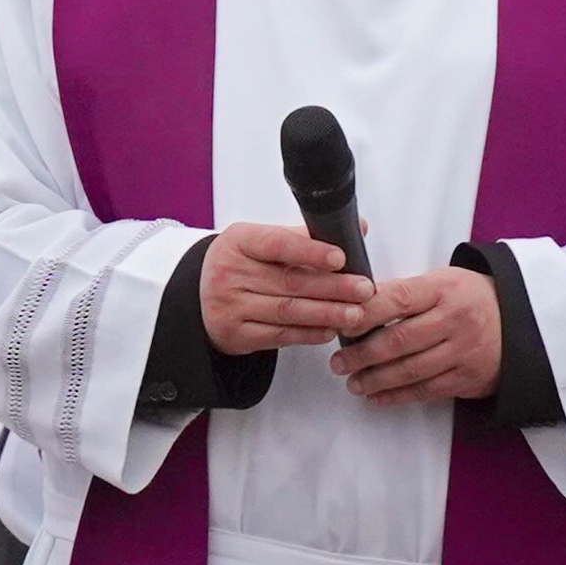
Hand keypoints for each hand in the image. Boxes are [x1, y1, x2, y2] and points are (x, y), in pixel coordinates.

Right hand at [195, 220, 373, 354]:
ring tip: (355, 313)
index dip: (311, 252)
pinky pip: (279, 335)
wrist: (202, 296)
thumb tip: (356, 229)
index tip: (341, 258)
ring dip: (326, 313)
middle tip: (363, 289)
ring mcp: (230, 305)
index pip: (277, 244)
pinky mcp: (236, 334)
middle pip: (289, 281)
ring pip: (287, 311)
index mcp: (239, 241)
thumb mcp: (261, 241)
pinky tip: (329, 329)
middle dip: (333, 287)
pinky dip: (308, 333)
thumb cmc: (241, 264)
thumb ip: (305, 237)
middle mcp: (230, 273)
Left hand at [334, 267, 504, 404]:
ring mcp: (464, 351)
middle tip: (338, 363)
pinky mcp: (469, 378)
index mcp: (443, 288)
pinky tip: (377, 396)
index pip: (397, 299)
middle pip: (400, 340)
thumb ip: (403, 293)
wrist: (518, 322)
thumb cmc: (467, 298)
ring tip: (353, 381)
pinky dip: (398, 396)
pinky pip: (427, 390)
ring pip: (411, 370)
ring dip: (376, 379)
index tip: (341, 326)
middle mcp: (455, 319)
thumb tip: (354, 307)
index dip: (365, 314)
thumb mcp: (441, 282)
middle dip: (363, 354)